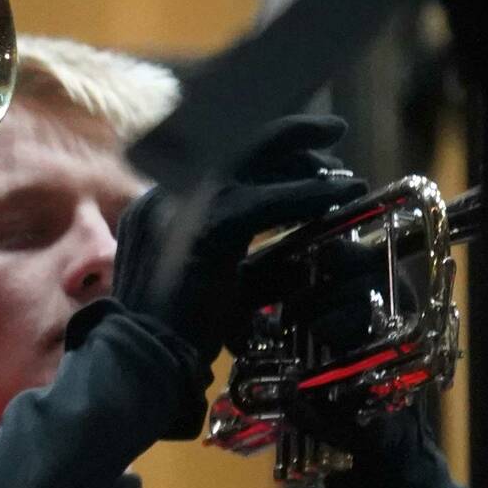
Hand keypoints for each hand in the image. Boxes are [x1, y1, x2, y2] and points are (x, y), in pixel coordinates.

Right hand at [104, 115, 364, 435]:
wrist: (144, 355)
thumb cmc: (172, 329)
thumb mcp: (211, 280)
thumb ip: (247, 259)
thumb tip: (300, 255)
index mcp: (158, 203)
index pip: (216, 155)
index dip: (263, 148)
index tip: (301, 151)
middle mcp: (167, 192)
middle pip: (235, 141)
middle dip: (288, 132)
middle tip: (331, 133)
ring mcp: (185, 204)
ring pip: (256, 158)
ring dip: (306, 159)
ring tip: (343, 170)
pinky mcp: (210, 225)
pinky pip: (272, 199)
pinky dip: (312, 195)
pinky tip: (342, 194)